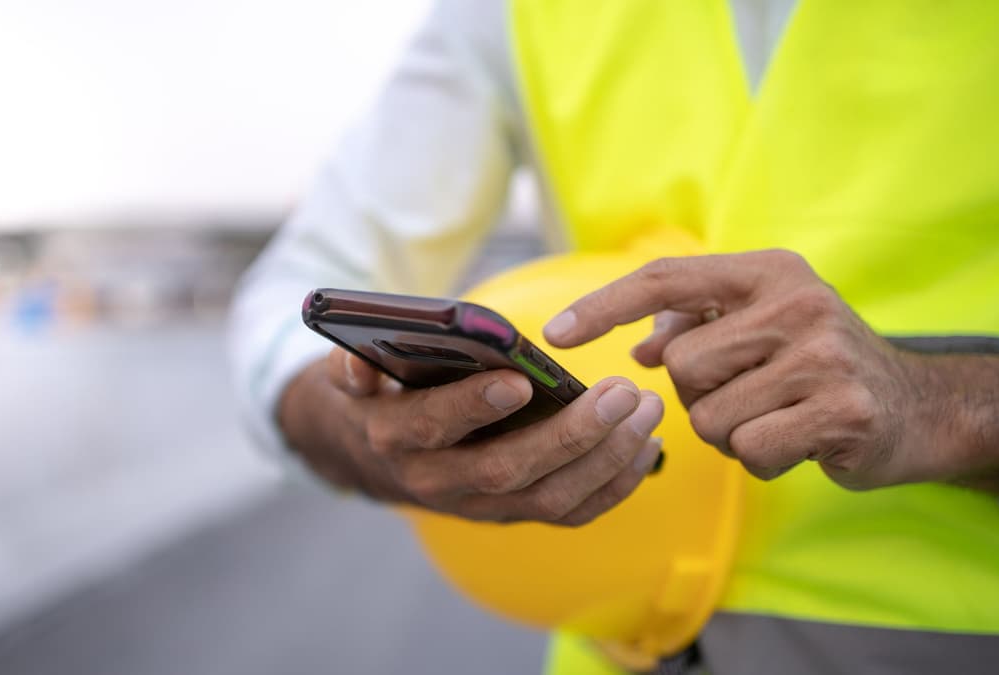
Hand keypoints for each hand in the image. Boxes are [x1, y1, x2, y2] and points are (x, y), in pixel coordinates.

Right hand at [276, 347, 664, 524]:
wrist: (380, 456)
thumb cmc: (382, 395)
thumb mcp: (353, 375)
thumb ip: (352, 366)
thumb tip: (357, 365)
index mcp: (397, 437)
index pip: (434, 427)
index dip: (474, 406)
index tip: (519, 380)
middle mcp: (439, 481)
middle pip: (509, 470)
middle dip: (571, 434)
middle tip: (621, 393)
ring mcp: (481, 506)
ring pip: (550, 499)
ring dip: (606, 459)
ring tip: (646, 411)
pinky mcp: (514, 514)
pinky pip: (571, 514)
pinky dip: (614, 485)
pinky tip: (645, 446)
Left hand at [543, 249, 967, 489]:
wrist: (916, 405)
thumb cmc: (815, 362)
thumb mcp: (761, 324)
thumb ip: (698, 323)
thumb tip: (640, 342)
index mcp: (767, 272)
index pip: (665, 280)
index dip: (603, 306)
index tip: (555, 333)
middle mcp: (796, 302)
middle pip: (681, 365)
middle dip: (698, 395)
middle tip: (747, 394)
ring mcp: (822, 355)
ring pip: (709, 415)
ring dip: (730, 432)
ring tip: (775, 417)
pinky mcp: (841, 410)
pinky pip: (749, 451)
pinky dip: (761, 459)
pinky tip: (797, 442)